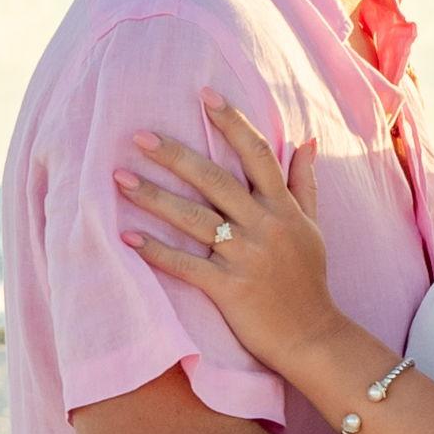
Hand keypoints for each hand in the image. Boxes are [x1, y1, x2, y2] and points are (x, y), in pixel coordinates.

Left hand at [116, 94, 343, 366]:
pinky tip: (128, 236)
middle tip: (139, 135)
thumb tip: (308, 140)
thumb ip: (306, 183)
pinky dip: (157, 251)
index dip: (232, 121)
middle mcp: (265, 226)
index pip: (258, 154)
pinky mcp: (230, 289)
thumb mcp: (313, 227)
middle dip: (175, 155)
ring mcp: (247, 257)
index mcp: (284, 207)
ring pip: (195, 219)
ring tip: (120, 179)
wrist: (313, 337)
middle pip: (216, 180)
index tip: (204, 95)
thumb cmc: (309, 281)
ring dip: (155, 197)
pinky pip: (187, 265)